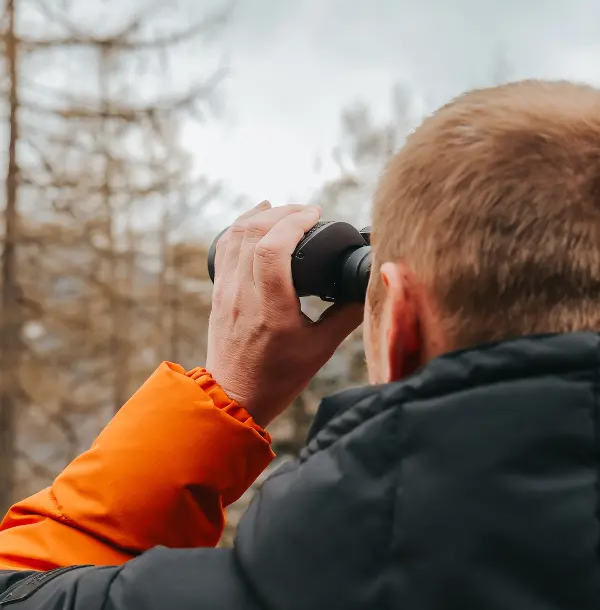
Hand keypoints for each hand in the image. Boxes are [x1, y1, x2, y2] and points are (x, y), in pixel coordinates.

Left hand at [205, 201, 363, 426]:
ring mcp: (226, 292)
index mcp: (271, 311)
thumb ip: (346, 316)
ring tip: (287, 210)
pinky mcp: (218, 292)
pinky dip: (241, 226)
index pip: (273, 250)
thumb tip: (369, 288)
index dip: (294, 222)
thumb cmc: (279, 378)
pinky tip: (257, 218)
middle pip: (253, 233)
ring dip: (261, 215)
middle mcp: (243, 295)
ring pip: (235, 235)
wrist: (235, 399)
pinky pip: (225, 247)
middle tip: (308, 211)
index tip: (316, 214)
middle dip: (282, 212)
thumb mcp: (321, 350)